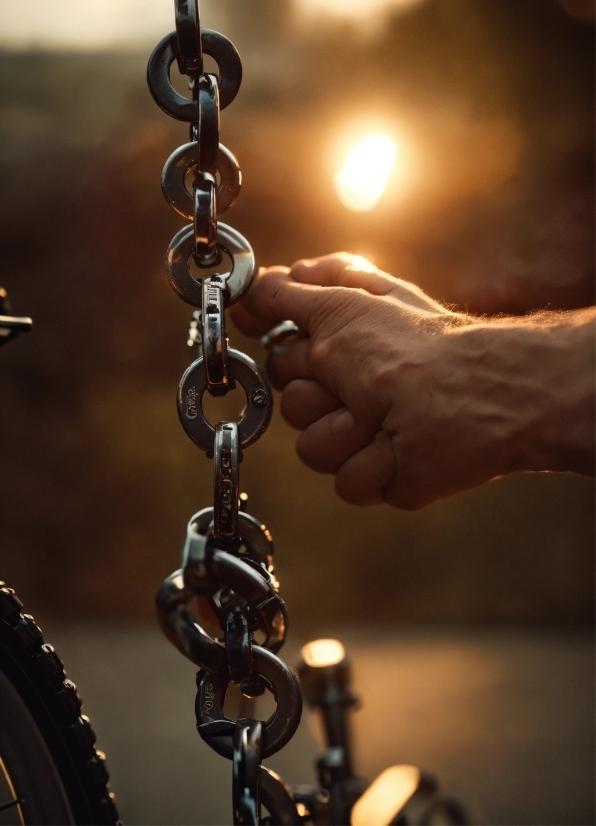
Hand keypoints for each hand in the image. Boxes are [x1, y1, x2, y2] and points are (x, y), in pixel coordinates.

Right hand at [231, 253, 594, 508]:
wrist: (471, 397)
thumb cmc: (409, 345)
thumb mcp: (339, 302)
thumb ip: (286, 293)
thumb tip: (249, 288)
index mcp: (343, 344)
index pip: (284, 352)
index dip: (291, 349)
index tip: (295, 341)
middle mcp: (349, 387)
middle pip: (290, 401)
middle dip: (319, 389)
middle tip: (354, 378)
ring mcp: (363, 433)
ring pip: (311, 445)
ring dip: (344, 428)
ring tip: (381, 415)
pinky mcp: (378, 474)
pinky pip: (345, 480)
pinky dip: (371, 462)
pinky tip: (396, 446)